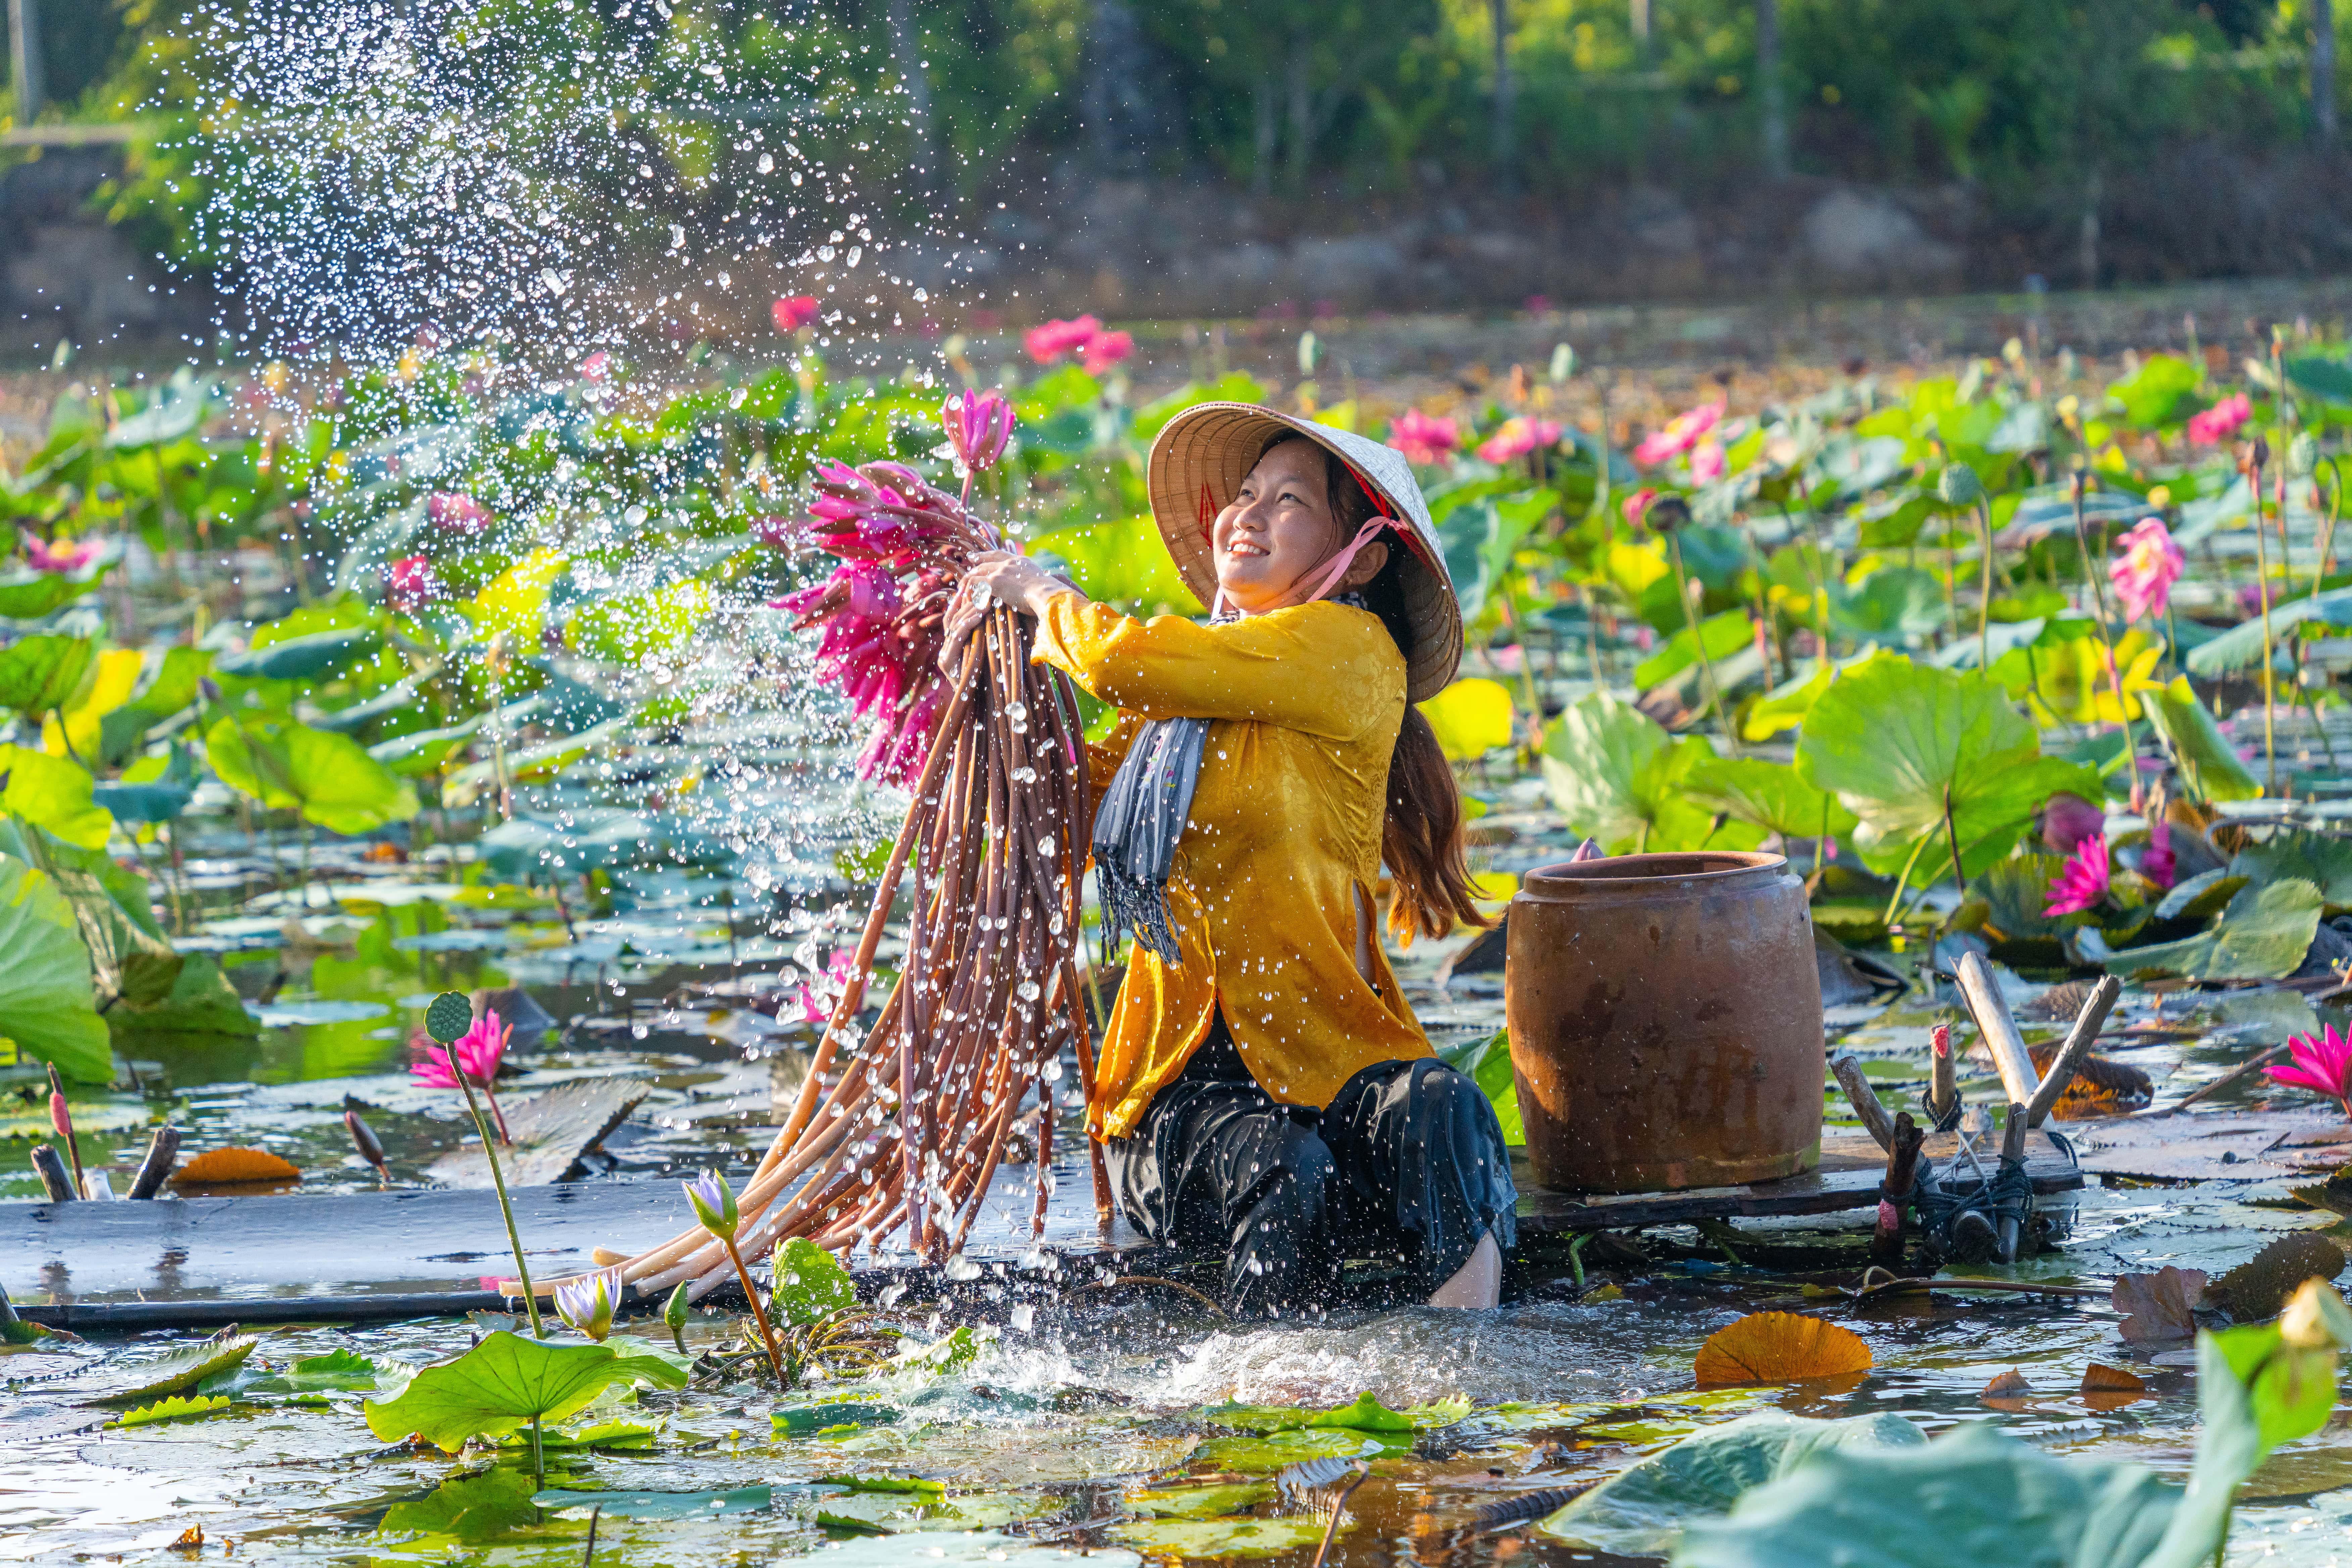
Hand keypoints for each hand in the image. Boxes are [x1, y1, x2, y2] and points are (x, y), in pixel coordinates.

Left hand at [939, 551, 1081, 670]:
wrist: (1050, 597)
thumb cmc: (1052, 598)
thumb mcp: (1045, 587)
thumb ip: (1037, 588)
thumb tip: (1043, 596)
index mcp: (1022, 562)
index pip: (1000, 554)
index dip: (986, 555)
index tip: (975, 557)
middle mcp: (1010, 563)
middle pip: (985, 561)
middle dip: (974, 565)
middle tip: (965, 570)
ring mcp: (1001, 571)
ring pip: (977, 572)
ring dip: (968, 582)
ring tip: (962, 591)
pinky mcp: (995, 582)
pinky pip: (975, 585)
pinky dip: (970, 592)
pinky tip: (966, 600)